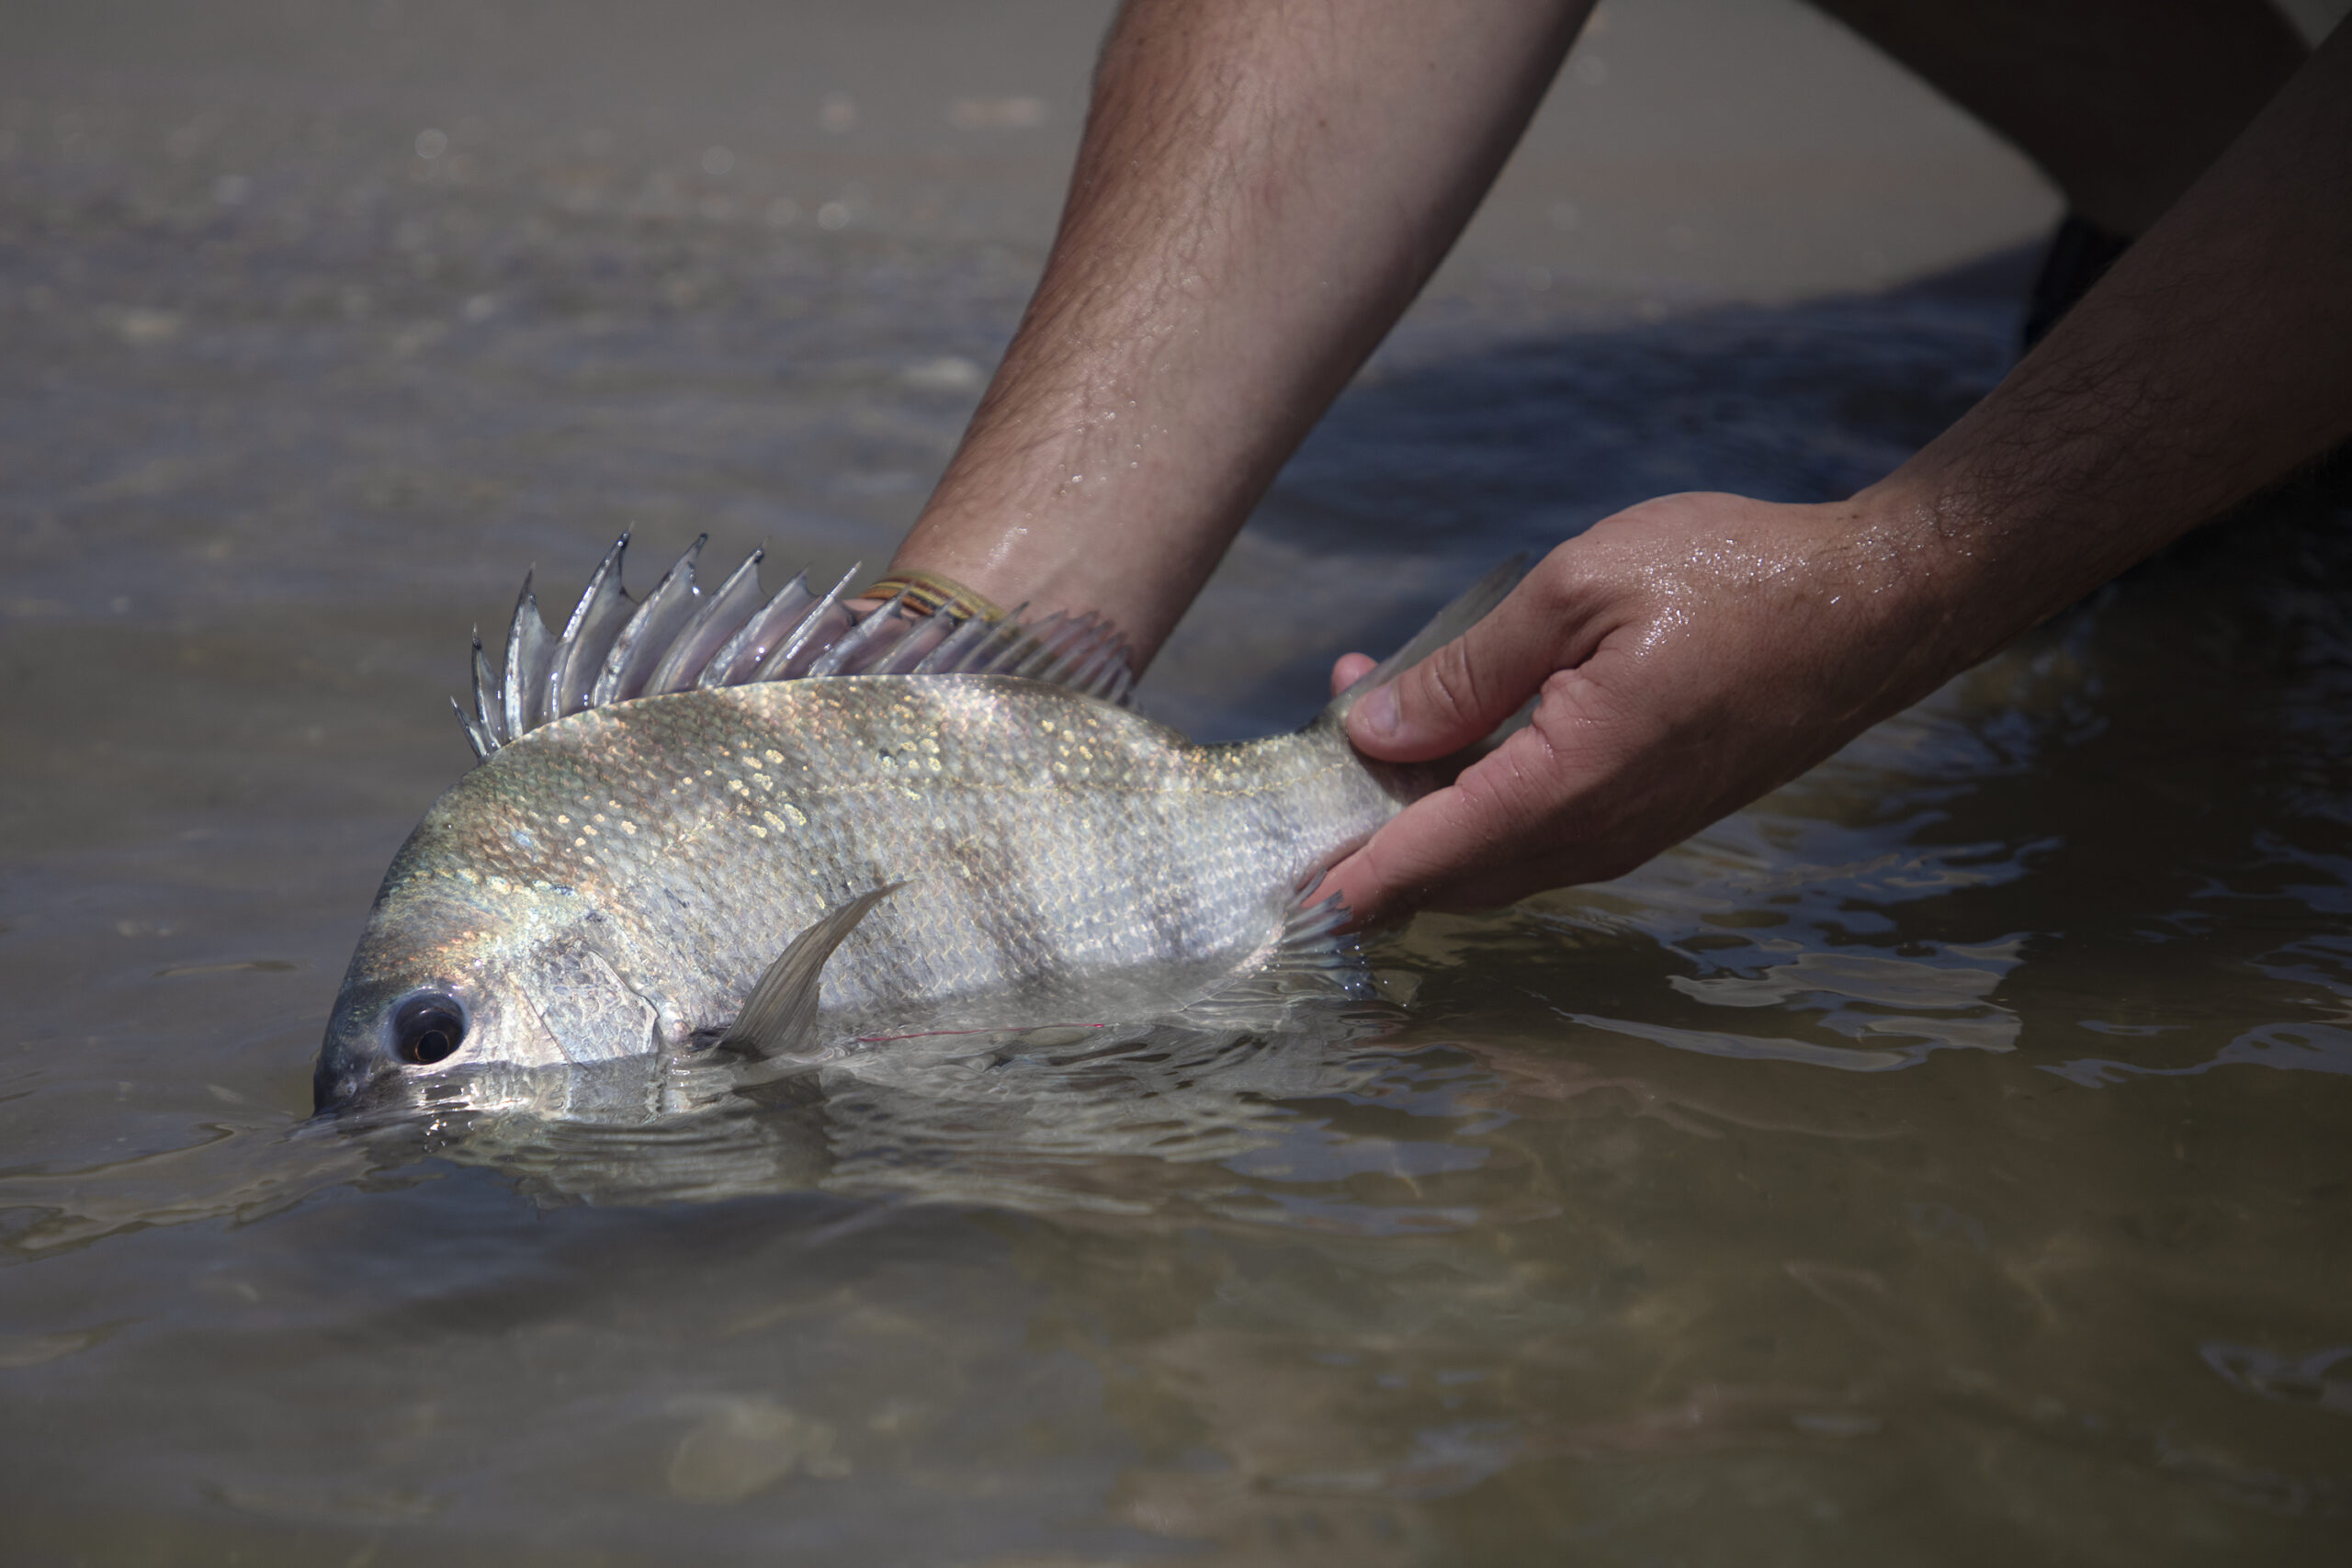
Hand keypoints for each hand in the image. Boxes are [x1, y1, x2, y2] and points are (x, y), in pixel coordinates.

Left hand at [1316, 490, 1977, 922]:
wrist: (1873, 606)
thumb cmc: (1730, 580)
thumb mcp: (1575, 591)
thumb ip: (1467, 671)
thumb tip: (1376, 729)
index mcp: (1566, 786)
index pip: (1423, 859)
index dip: (1342, 884)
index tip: (1275, 903)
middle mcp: (1592, 837)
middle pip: (1446, 874)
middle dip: (1364, 832)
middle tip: (1307, 763)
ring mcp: (1625, 835)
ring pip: (1489, 856)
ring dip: (1419, 805)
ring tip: (1369, 700)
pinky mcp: (1646, 814)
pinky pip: (1536, 832)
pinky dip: (1474, 795)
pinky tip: (1451, 722)